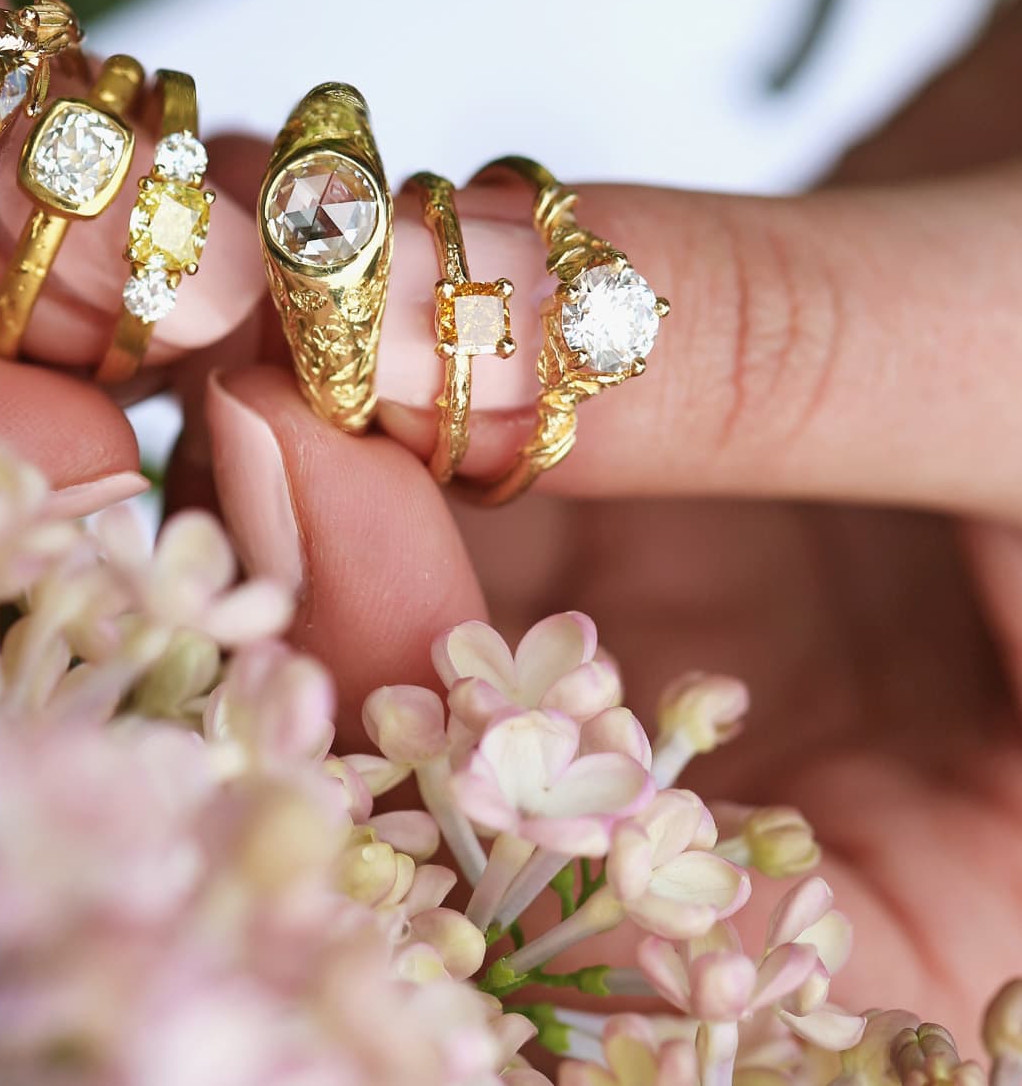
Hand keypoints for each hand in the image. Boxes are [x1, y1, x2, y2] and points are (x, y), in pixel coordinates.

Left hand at [194, 3, 1021, 1039]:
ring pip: (448, 581)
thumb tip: (408, 298)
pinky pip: (470, 451)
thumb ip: (750, 343)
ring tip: (230, 257)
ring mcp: (723, 629)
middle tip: (227, 356)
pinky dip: (378, 342)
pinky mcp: (663, 489)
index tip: (302, 494)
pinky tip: (296, 216)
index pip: (643, 956)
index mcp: (980, 896)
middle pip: (494, 758)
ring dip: (321, 425)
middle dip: (329, 563)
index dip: (439, 754)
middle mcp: (818, 788)